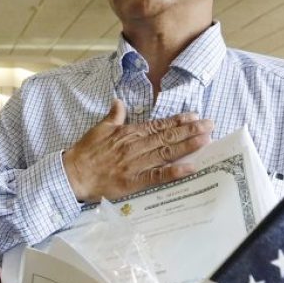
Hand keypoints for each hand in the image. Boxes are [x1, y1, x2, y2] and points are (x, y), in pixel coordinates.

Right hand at [62, 100, 212, 202]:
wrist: (73, 174)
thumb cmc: (85, 152)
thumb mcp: (99, 129)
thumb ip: (113, 116)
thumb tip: (118, 101)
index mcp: (128, 133)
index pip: (158, 125)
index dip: (177, 121)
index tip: (194, 116)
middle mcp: (135, 146)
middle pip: (167, 136)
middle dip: (190, 130)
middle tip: (210, 124)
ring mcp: (136, 164)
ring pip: (166, 152)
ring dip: (188, 145)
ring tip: (206, 139)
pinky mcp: (134, 181)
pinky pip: (158, 176)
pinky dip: (175, 171)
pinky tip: (190, 167)